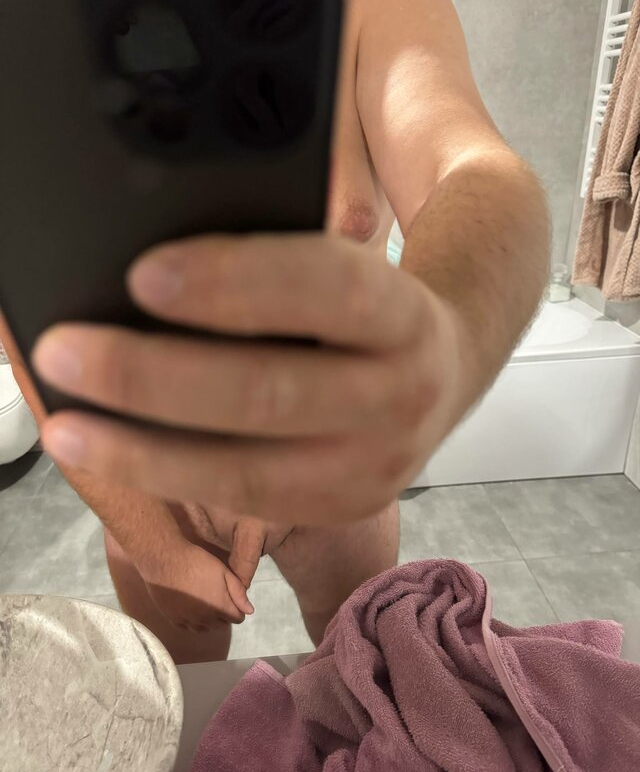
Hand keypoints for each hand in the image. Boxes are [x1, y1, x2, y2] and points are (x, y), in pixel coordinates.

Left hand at [32, 233, 464, 522]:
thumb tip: (157, 278)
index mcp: (405, 314)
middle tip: (65, 352)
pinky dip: (173, 480)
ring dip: (145, 451)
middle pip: (272, 392)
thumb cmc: (372, 308)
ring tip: (67, 427)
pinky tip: (118, 457)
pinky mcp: (345, 506)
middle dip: (155, 377)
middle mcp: (402, 396)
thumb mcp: (349, 265)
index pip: (326, 287)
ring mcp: (379, 466)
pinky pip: (246, 501)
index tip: (141, 274)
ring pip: (250, 469)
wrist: (447, 369)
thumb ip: (280, 265)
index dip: (235, 280)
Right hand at [141, 541, 254, 632]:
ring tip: (205, 603)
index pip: (237, 618)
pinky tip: (191, 608)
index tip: (232, 598)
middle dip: (224, 614)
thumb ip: (238, 592)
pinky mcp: (173, 619)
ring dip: (209, 620)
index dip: (238, 608)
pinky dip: (193, 621)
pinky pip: (188, 628)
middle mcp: (205, 619)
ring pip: (205, 628)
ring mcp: (188, 621)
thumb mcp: (223, 572)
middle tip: (217, 596)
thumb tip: (249, 610)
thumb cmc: (197, 562)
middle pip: (222, 624)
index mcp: (220, 607)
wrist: (166, 560)